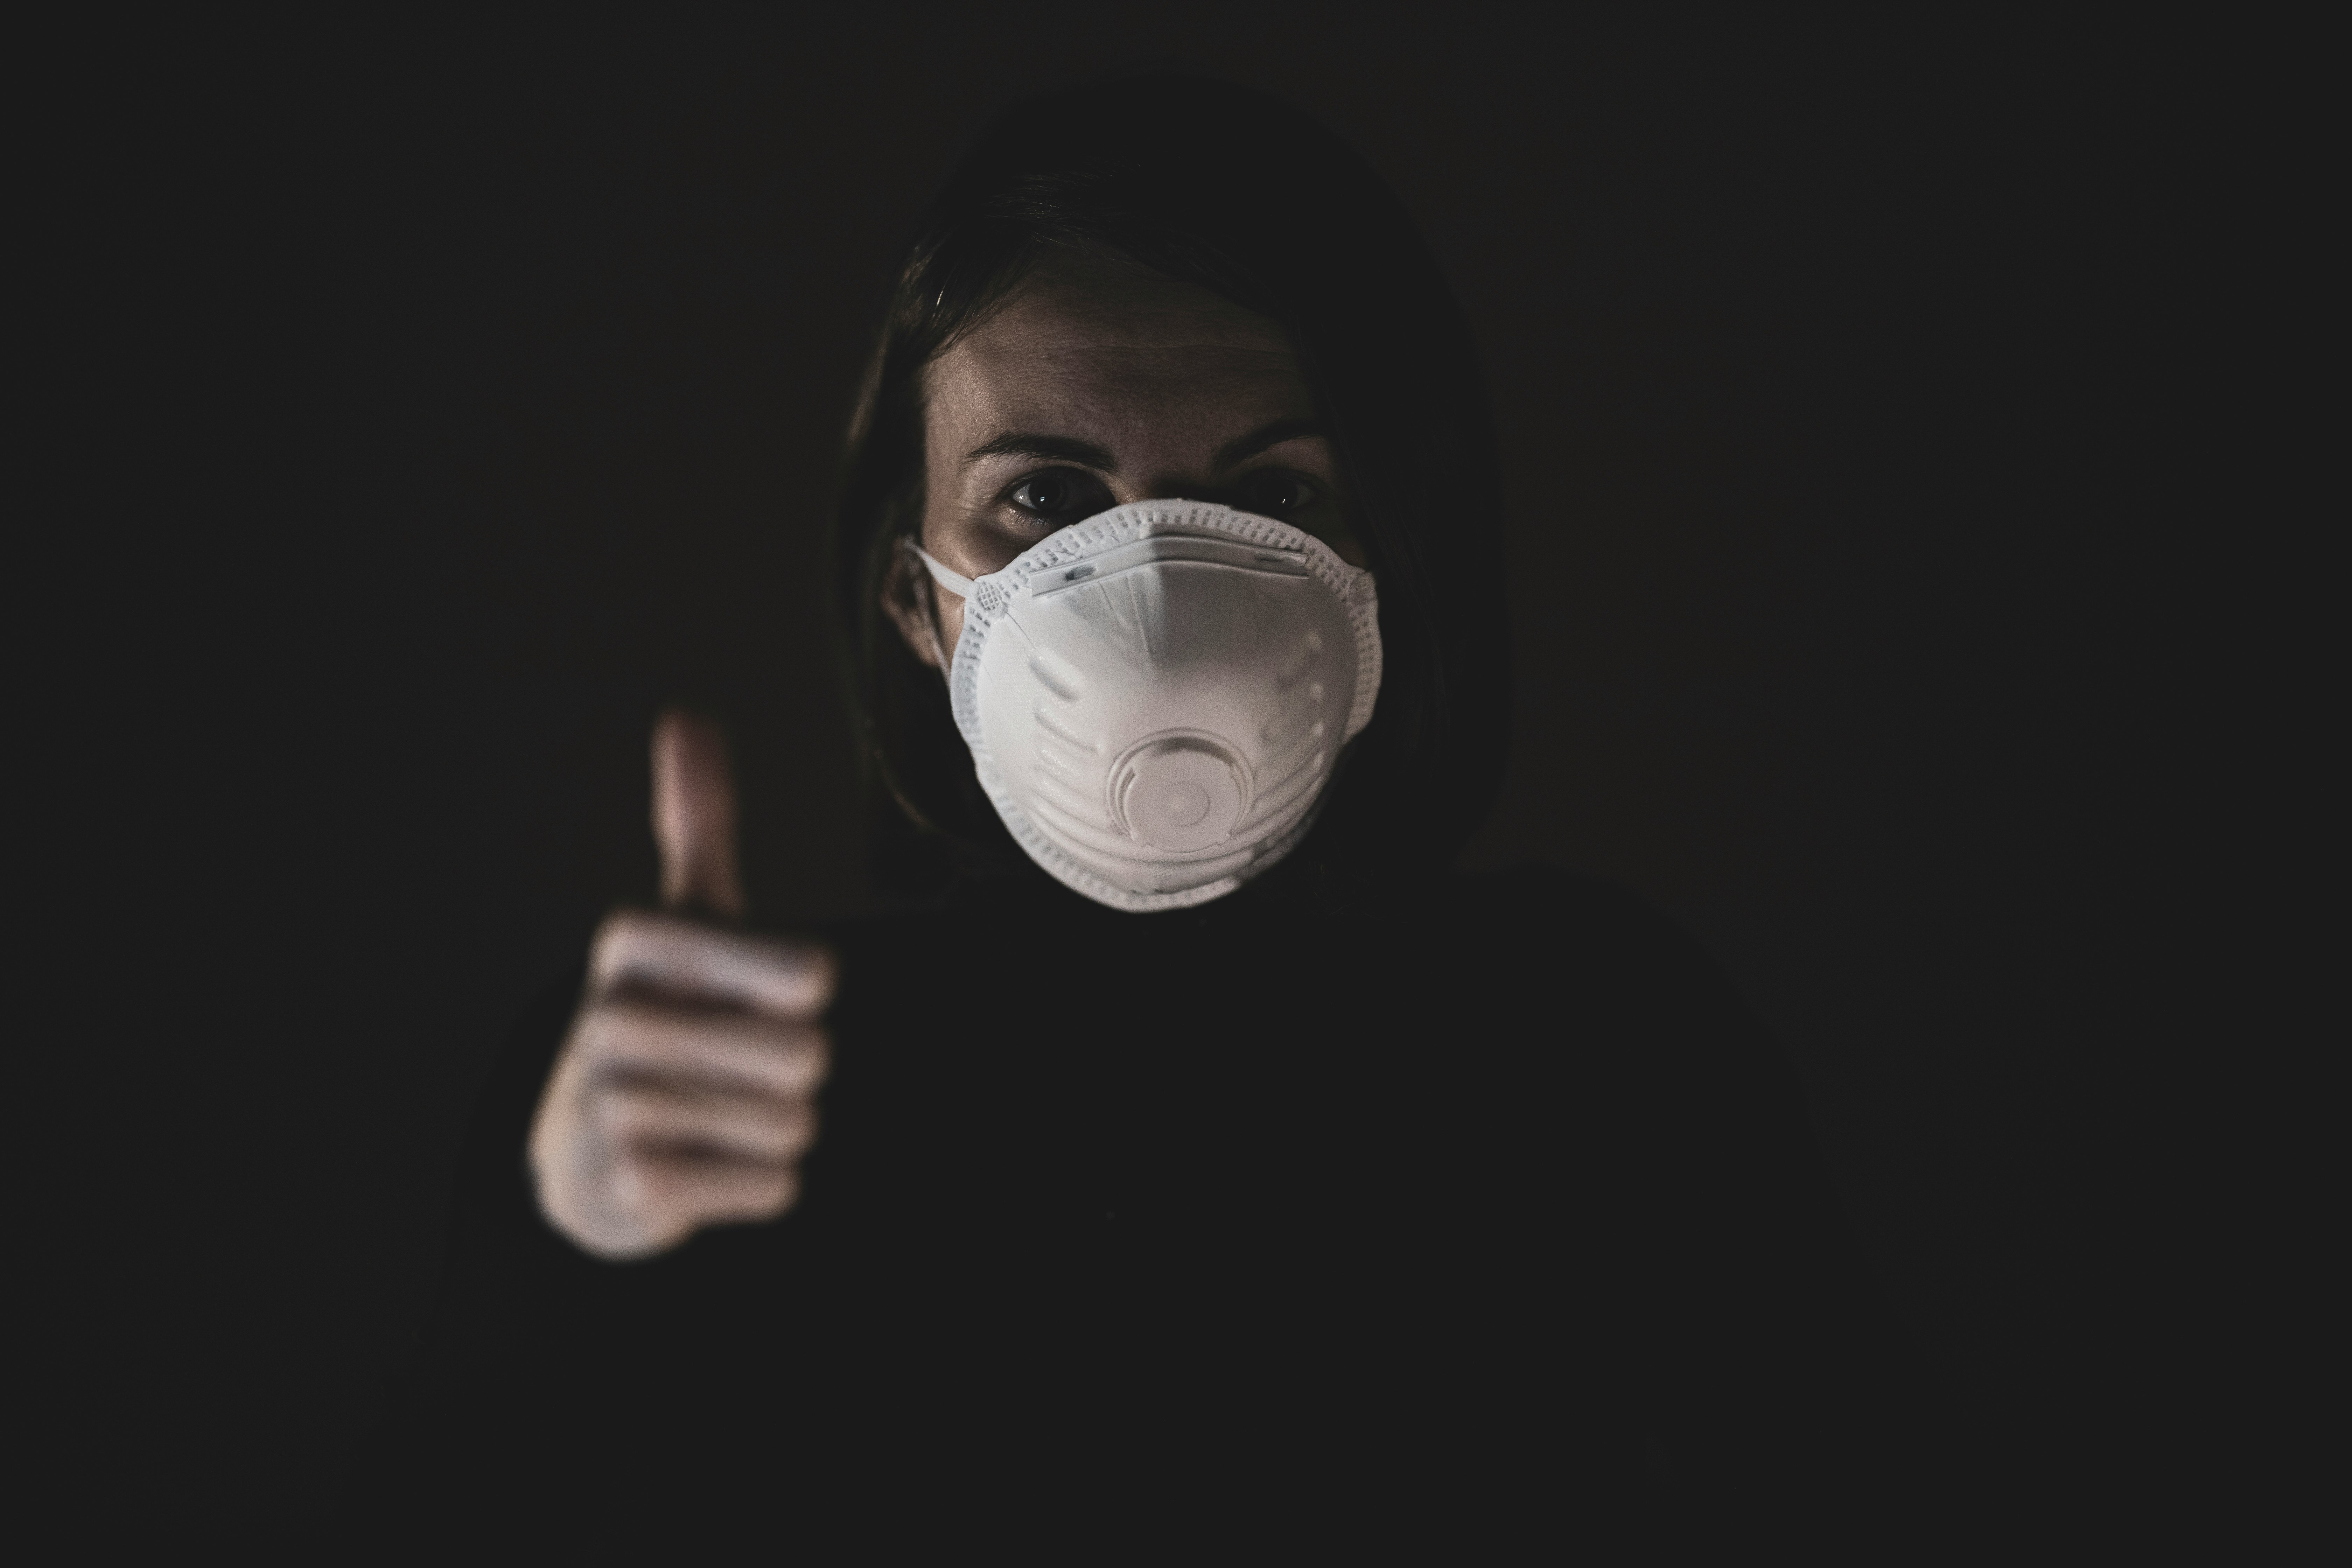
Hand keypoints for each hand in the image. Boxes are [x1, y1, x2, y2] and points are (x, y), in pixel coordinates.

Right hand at [529, 710, 836, 1258]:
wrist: (587, 1155)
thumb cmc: (664, 1016)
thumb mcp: (684, 918)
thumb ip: (697, 822)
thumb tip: (687, 716)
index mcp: (636, 944)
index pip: (809, 978)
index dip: (801, 993)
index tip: (752, 996)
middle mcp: (612, 1017)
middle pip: (809, 1057)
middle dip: (792, 1075)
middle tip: (732, 1070)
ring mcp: (614, 1105)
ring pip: (793, 1125)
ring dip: (777, 1130)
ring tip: (714, 1119)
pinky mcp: (633, 1187)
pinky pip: (772, 1187)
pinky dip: (759, 1187)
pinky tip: (703, 1170)